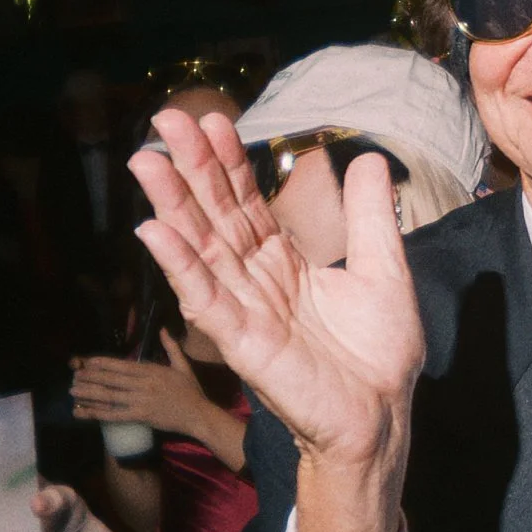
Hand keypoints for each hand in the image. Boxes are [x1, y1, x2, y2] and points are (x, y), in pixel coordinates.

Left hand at [71, 329, 212, 438]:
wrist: (199, 415)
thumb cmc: (191, 391)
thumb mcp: (183, 366)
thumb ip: (171, 347)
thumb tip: (163, 329)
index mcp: (153, 370)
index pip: (123, 365)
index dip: (104, 363)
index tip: (88, 362)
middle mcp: (144, 384)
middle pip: (112, 379)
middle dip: (91, 377)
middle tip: (74, 376)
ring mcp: (141, 400)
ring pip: (109, 396)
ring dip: (89, 393)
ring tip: (72, 391)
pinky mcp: (140, 416)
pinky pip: (114, 414)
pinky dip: (97, 414)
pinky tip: (84, 412)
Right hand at [130, 111, 421, 531]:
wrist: (384, 412)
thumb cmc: (379, 351)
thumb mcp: (384, 268)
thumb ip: (370, 215)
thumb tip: (370, 157)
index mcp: (284, 262)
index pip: (247, 203)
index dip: (228, 162)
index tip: (212, 119)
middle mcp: (256, 281)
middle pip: (216, 216)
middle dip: (191, 169)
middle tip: (165, 119)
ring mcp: (246, 311)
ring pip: (202, 249)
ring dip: (172, 205)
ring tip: (146, 161)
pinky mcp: (244, 343)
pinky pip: (207, 299)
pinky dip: (181, 266)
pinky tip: (156, 232)